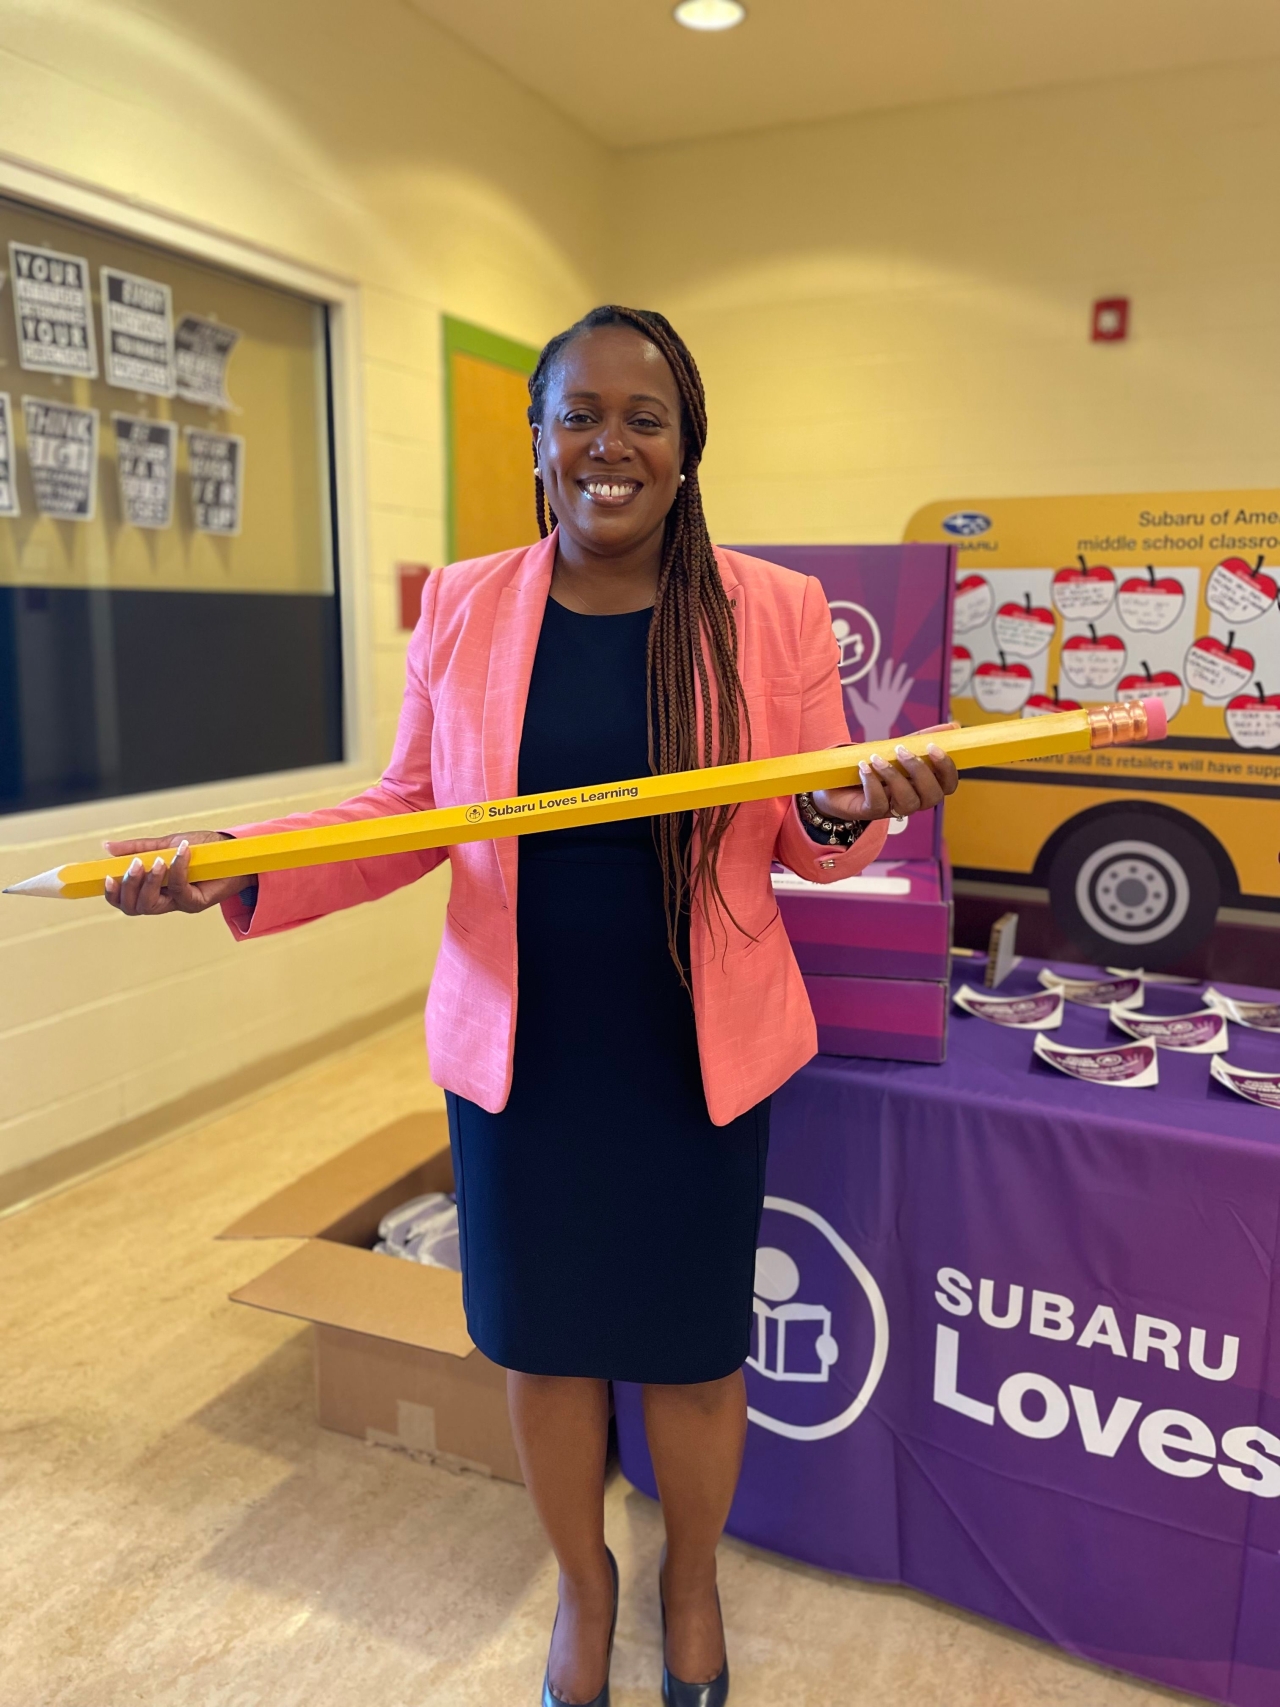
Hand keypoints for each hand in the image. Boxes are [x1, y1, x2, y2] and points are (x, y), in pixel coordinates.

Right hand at [103, 831, 244, 915]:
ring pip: (152, 904)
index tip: (104, 877)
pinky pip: (179, 890)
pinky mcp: (197, 901)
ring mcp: (180, 903)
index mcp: (153, 888)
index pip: (124, 900)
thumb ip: (137, 848)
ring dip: (150, 882)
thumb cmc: (202, 849)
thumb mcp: (166, 844)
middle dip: (129, 887)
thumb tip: (106, 847)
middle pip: (134, 907)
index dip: (112, 894)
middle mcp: (165, 900)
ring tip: (158, 860)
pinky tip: (181, 852)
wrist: (234, 850)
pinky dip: (177, 869)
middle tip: (135, 865)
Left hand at [814, 723, 959, 822]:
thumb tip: (954, 725)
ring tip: (876, 758)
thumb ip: (923, 739)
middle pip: (933, 796)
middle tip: (900, 750)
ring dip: (893, 777)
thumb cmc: (876, 766)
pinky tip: (863, 767)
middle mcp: (915, 800)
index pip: (949, 784)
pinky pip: (878, 803)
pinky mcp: (871, 812)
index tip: (933, 747)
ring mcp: (894, 809)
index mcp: (926, 786)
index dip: (946, 768)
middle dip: (919, 772)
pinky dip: (872, 784)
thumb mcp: (899, 749)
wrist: (839, 782)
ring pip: (907, 802)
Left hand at [845, 658, 915, 742]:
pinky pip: (903, 692)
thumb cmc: (866, 719)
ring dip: (899, 674)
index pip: (874, 681)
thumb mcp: (859, 707)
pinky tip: (910, 679)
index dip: (874, 673)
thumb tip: (848, 687)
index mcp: (873, 694)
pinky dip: (906, 686)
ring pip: (896, 682)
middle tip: (889, 660)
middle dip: (888, 670)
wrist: (877, 728)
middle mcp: (882, 694)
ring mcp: (891, 697)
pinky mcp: (898, 702)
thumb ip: (855, 697)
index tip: (873, 665)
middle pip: (886, 678)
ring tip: (903, 665)